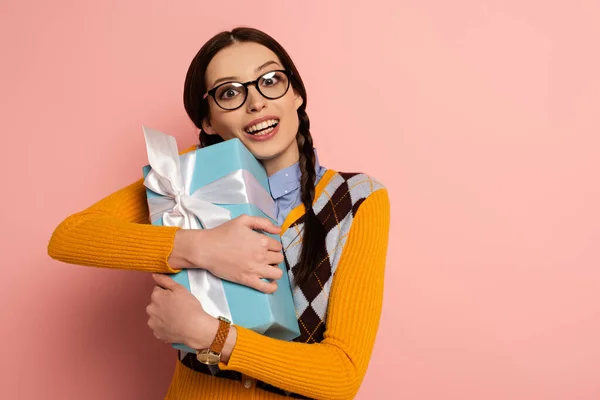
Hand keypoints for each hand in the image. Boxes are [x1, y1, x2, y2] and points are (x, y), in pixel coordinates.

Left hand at [146, 273, 216, 349]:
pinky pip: (159, 327)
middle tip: (177, 307)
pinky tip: (174, 325)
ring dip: (162, 315)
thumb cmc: (189, 307)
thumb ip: (165, 280)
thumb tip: (154, 275)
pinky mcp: (157, 333)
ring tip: (176, 317)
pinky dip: (164, 326)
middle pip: (155, 303)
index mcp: (155, 296)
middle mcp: (150, 309)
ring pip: (156, 315)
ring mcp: (152, 323)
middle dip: (163, 304)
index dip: (167, 292)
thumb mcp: (180, 289)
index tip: (175, 297)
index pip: (157, 290)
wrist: (194, 328)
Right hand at [169, 215, 284, 293]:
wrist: (206, 249)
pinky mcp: (248, 280)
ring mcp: (255, 269)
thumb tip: (278, 230)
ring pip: (277, 273)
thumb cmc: (223, 233)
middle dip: (274, 257)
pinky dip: (272, 286)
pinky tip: (270, 283)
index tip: (267, 247)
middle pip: (279, 259)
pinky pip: (267, 287)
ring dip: (275, 270)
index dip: (273, 246)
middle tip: (265, 256)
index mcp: (262, 241)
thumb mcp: (243, 220)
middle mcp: (261, 256)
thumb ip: (263, 222)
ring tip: (267, 268)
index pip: (278, 246)